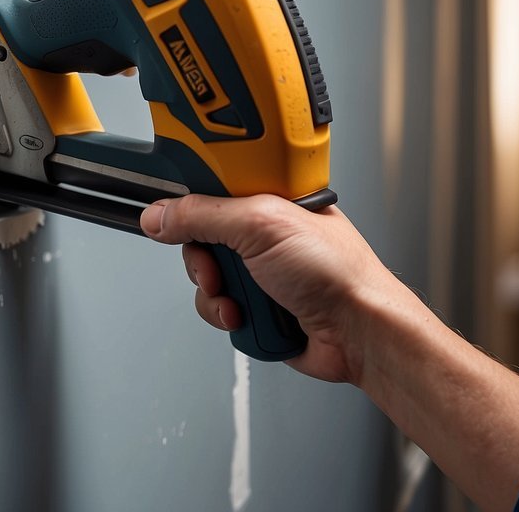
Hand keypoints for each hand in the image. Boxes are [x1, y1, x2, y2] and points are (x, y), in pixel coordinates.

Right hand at [140, 195, 406, 383]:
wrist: (359, 333)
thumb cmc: (338, 273)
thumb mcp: (261, 226)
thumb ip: (203, 215)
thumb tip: (159, 215)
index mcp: (268, 197)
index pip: (210, 185)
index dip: (189, 198)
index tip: (171, 211)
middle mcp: (262, 231)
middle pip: (198, 235)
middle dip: (202, 258)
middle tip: (218, 266)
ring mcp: (258, 269)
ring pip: (204, 276)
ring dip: (216, 293)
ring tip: (242, 297)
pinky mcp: (256, 303)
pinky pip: (216, 306)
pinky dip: (227, 315)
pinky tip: (249, 315)